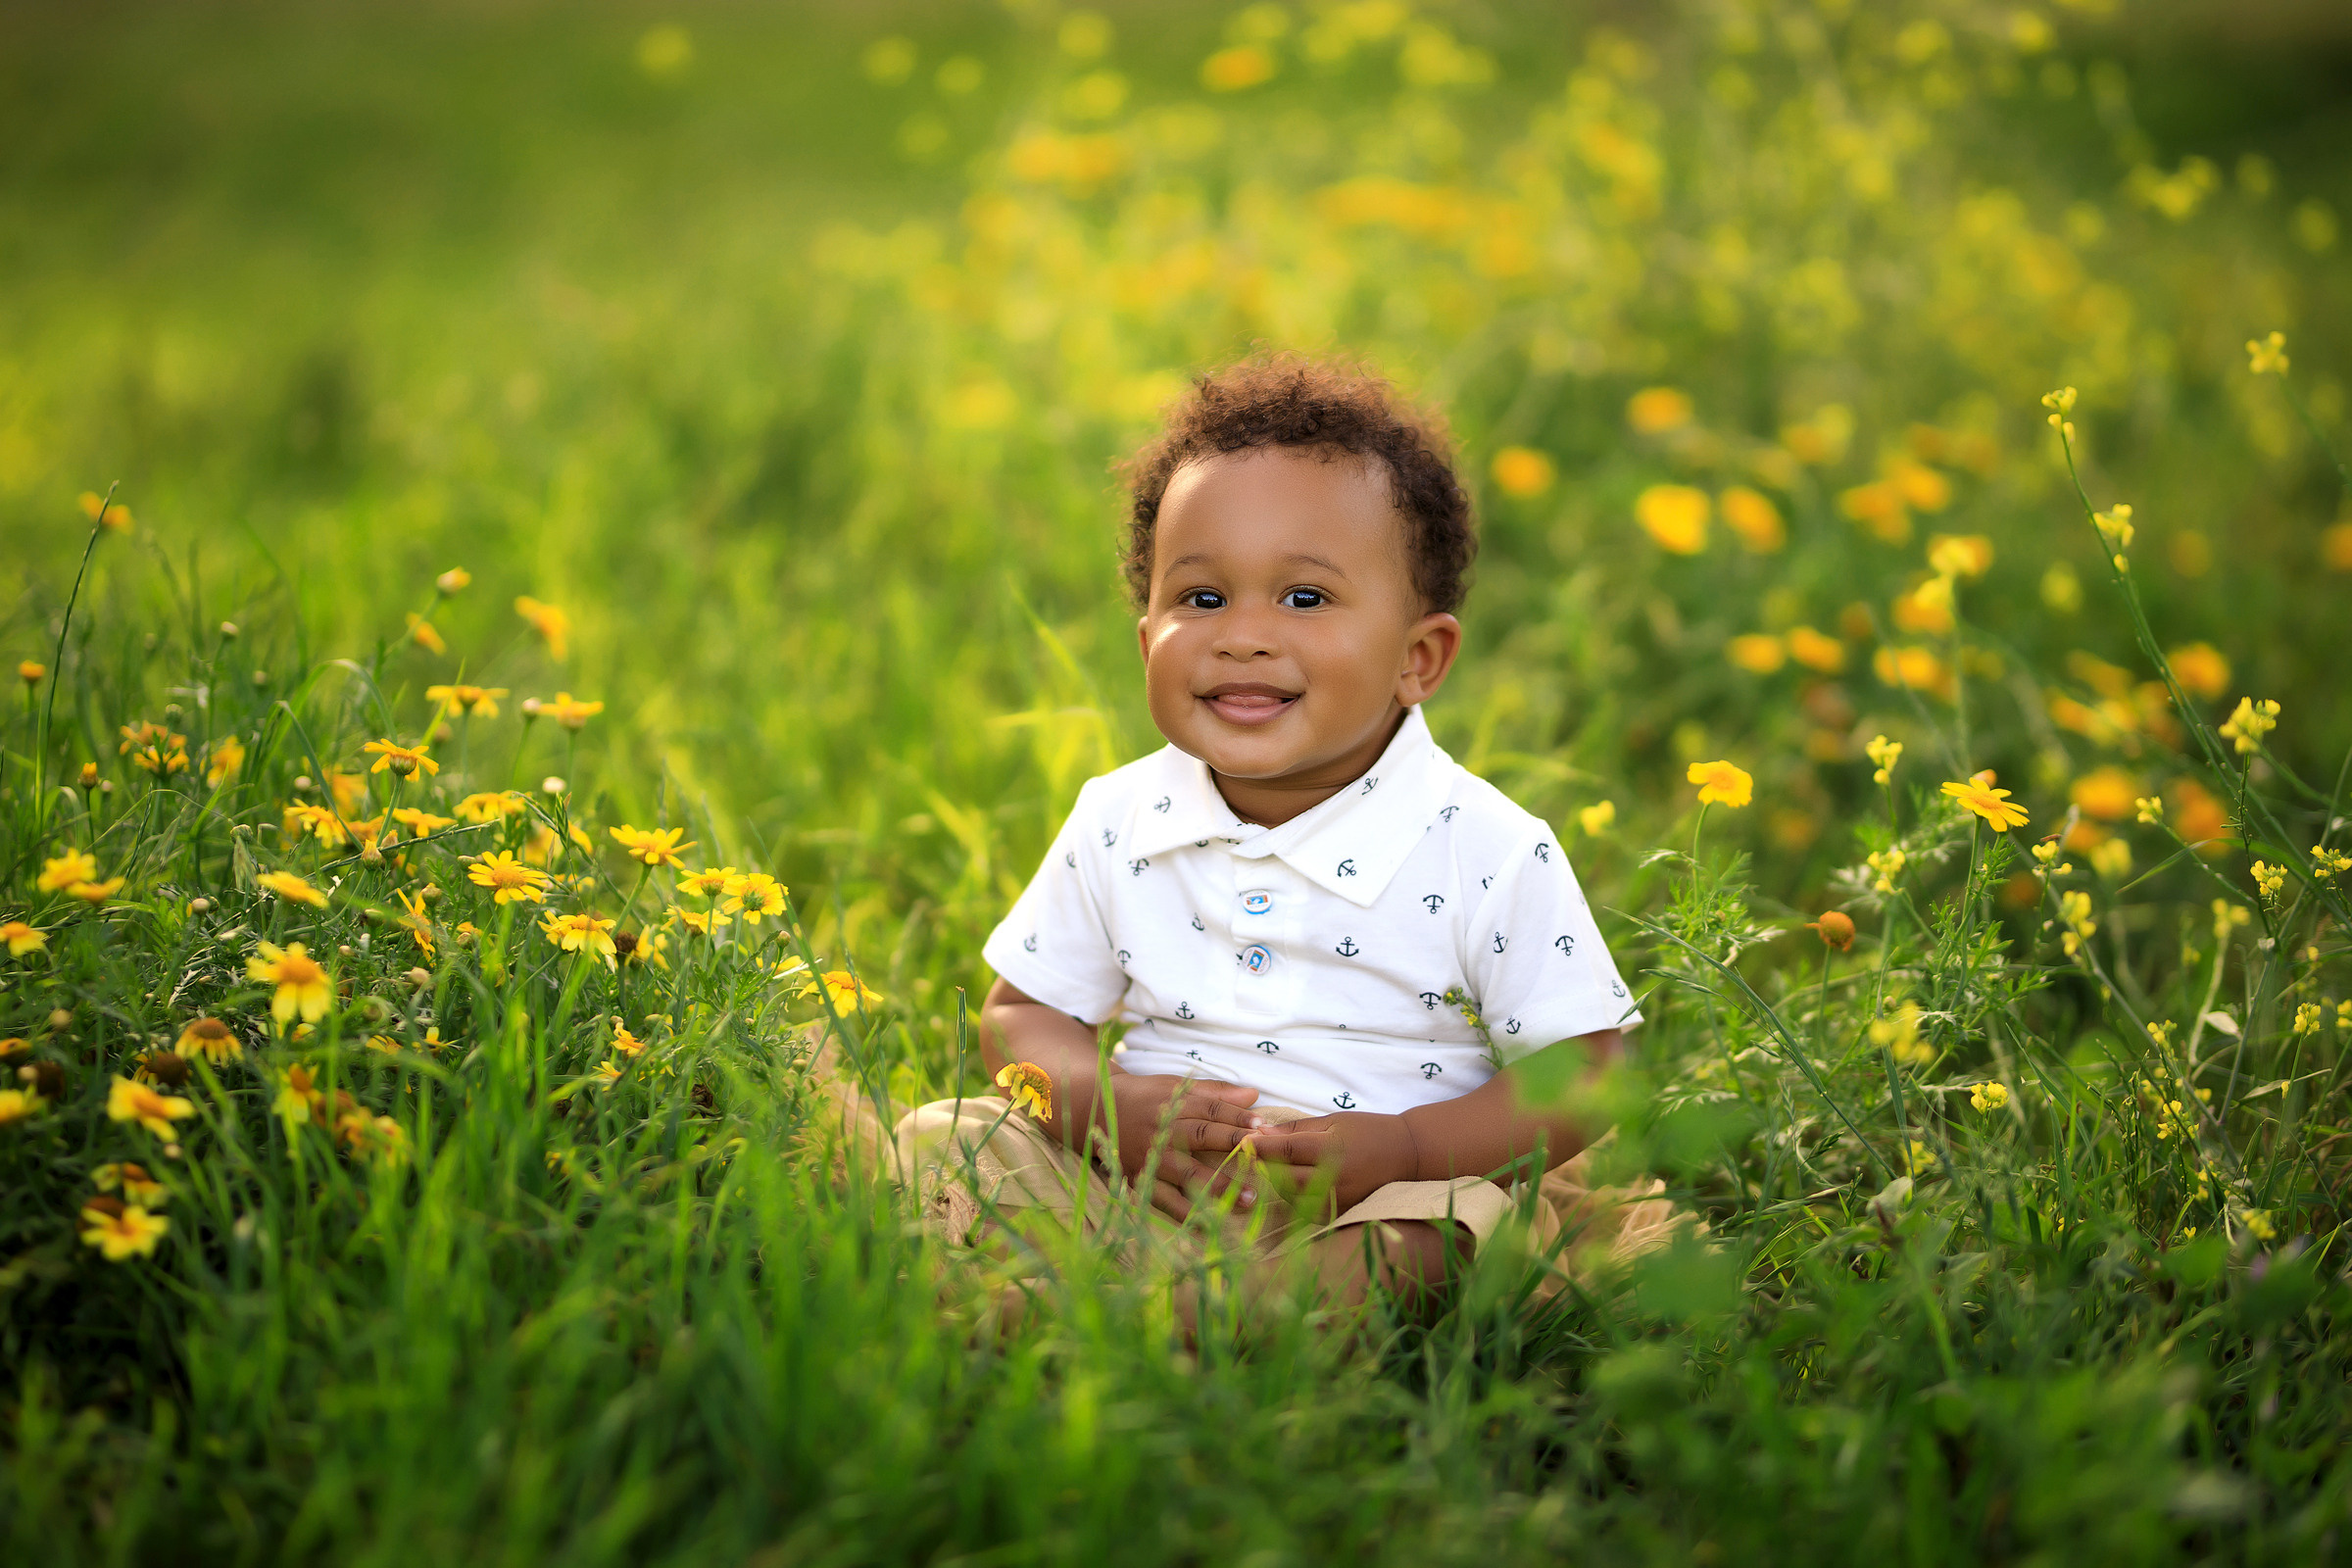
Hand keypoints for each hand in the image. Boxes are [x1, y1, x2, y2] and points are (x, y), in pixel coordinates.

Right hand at [1093, 1071, 1268, 1221]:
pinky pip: (1163, 1202)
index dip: (1237, 1118)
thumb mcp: (1176, 1086)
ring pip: (1185, 1174)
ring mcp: (1148, 1159)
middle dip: (1233, 1148)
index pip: (1209, 1111)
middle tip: (1264, 1160)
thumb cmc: (1146, 1097)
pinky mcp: (1138, 1181)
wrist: (1095, 1109)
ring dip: (1218, 1188)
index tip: (1264, 1128)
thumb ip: (1215, 1092)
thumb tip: (1254, 1095)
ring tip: (1249, 1200)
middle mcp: (1160, 1131)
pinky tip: (1209, 1228)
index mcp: (1171, 1104)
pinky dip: (1184, 1216)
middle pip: (1201, 1138)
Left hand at [1239, 1111, 1418, 1216]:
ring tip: (1269, 1166)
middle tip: (1250, 1155)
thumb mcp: (1333, 1121)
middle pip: (1284, 1176)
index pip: (1286, 1150)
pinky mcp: (1339, 1214)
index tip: (1242, 1140)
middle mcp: (1334, 1179)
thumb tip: (1260, 1132)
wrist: (1405, 1155)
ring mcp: (1337, 1200)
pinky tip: (1290, 1182)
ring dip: (1275, 1181)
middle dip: (1264, 1165)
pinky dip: (1292, 1196)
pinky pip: (1305, 1208)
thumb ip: (1296, 1129)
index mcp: (1332, 1150)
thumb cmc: (1367, 1131)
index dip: (1261, 1146)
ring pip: (1291, 1196)